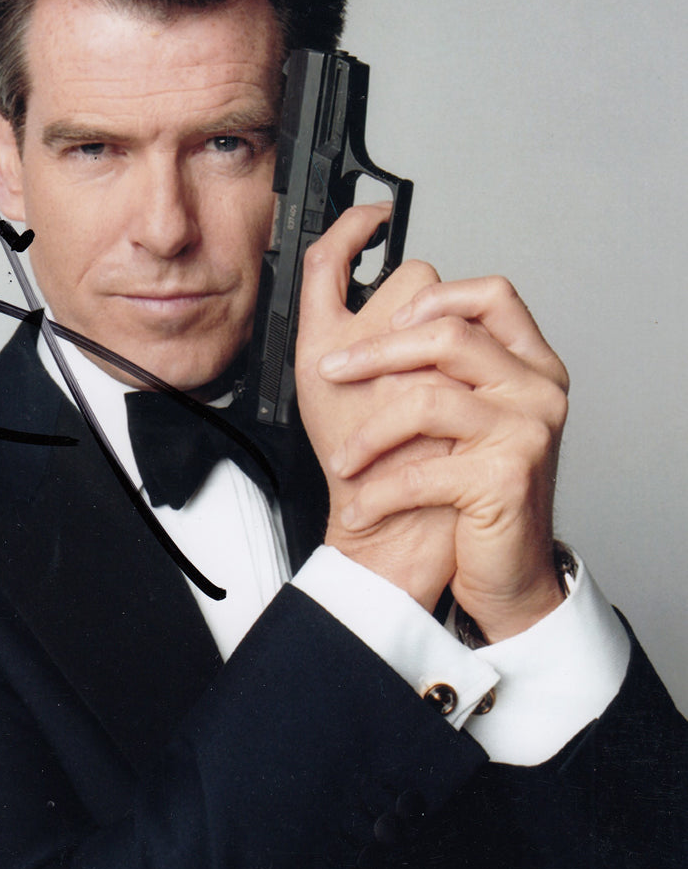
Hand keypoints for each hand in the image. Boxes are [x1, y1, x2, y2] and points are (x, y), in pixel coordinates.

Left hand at [312, 235, 569, 641]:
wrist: (506, 572)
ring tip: (344, 461)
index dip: (434, 296)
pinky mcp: (504, 479)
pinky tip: (361, 505)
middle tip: (330, 371)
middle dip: (375, 352)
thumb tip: (378, 312)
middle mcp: (538, 390)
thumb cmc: (475, 493)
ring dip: (368, 435)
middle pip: (449, 336)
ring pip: (426, 401)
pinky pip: (420, 471)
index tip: (385, 317)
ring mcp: (527, 432)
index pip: (492, 295)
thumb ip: (442, 364)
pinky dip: (378, 493)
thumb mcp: (461, 417)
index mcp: (530, 364)